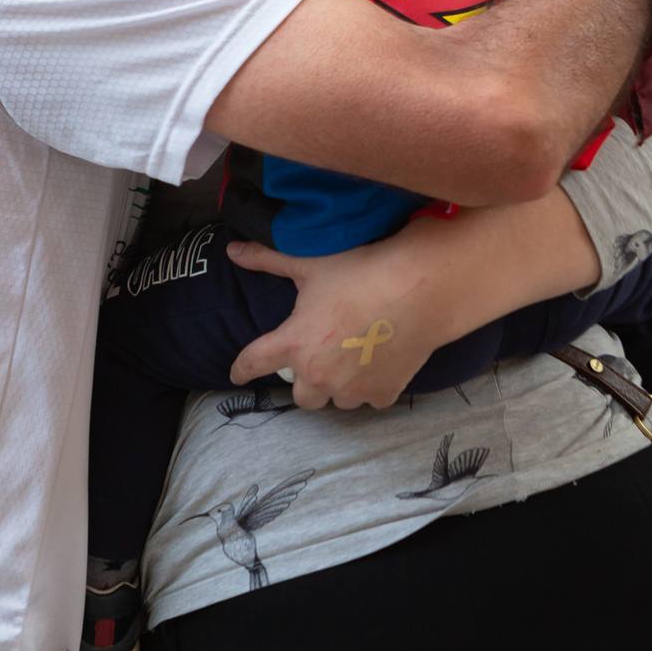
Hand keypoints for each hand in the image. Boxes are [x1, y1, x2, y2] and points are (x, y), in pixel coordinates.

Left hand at [225, 239, 436, 409]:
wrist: (420, 288)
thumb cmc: (360, 271)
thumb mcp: (310, 263)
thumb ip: (267, 259)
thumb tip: (231, 250)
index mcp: (294, 343)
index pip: (254, 363)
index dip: (242, 369)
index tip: (236, 374)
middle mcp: (318, 374)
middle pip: (301, 396)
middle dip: (306, 380)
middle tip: (320, 357)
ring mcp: (352, 389)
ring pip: (336, 400)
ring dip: (339, 385)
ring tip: (353, 358)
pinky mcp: (383, 394)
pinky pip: (369, 400)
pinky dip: (371, 387)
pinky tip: (380, 363)